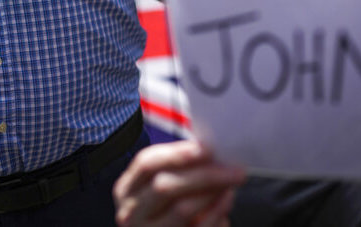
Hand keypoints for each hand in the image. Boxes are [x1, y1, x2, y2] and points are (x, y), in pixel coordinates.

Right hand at [113, 139, 245, 226]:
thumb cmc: (167, 209)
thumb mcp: (161, 187)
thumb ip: (178, 169)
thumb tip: (211, 149)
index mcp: (127, 189)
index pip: (146, 164)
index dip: (177, 153)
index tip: (208, 147)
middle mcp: (132, 212)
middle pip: (165, 186)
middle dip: (203, 173)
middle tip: (232, 167)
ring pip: (182, 209)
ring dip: (212, 191)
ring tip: (231, 180)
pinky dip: (216, 212)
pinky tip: (227, 199)